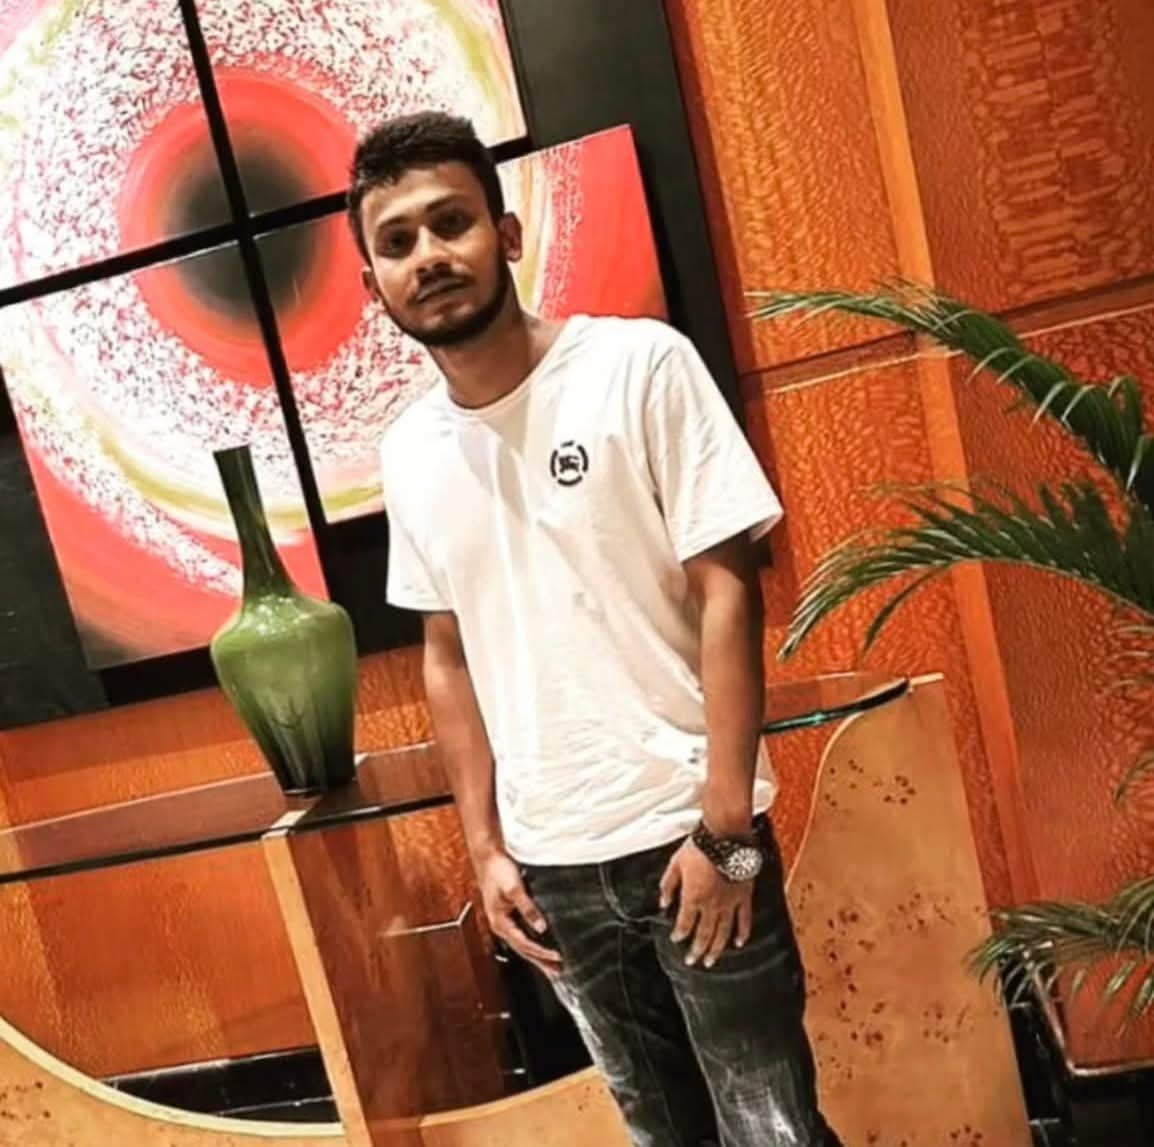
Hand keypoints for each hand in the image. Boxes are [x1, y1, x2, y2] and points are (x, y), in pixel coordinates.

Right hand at [476, 851, 562, 976]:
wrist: (488, 857)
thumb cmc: (498, 871)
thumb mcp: (515, 889)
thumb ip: (528, 908)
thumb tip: (541, 927)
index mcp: (499, 923)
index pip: (524, 944)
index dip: (541, 952)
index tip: (557, 957)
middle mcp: (500, 926)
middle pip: (523, 950)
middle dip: (540, 962)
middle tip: (558, 972)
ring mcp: (504, 922)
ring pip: (523, 944)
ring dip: (538, 955)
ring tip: (553, 965)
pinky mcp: (508, 915)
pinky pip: (522, 935)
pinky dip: (533, 943)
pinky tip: (542, 945)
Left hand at [659, 839, 753, 968]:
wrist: (725, 835)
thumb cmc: (699, 847)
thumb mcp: (676, 864)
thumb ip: (668, 885)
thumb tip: (663, 903)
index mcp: (693, 897)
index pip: (685, 923)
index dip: (680, 933)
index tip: (676, 939)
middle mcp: (711, 905)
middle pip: (704, 933)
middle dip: (697, 949)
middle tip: (692, 961)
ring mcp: (729, 902)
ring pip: (723, 932)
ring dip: (716, 949)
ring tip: (710, 961)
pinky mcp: (744, 896)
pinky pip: (744, 919)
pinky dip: (742, 933)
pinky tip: (738, 943)